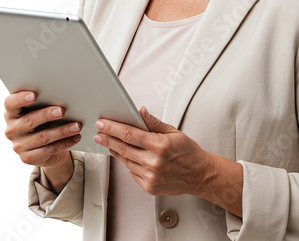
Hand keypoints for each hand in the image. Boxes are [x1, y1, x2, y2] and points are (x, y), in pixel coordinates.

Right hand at [3, 90, 81, 168]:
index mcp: (10, 114)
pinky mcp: (28, 157)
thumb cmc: (40, 123)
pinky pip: (49, 149)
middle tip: (61, 111)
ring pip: (42, 137)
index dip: (20, 99)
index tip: (34, 95)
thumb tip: (61, 95)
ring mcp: (18, 145)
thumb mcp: (36, 112)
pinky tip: (75, 137)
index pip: (10, 104)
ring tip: (76, 126)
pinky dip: (65, 143)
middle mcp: (11, 130)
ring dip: (62, 131)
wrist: (42, 149)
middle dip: (46, 115)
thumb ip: (41, 104)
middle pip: (28, 121)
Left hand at [93, 106, 214, 197]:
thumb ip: (153, 122)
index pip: (129, 134)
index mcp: (159, 145)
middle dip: (107, 139)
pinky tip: (127, 156)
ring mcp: (151, 176)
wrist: (200, 175)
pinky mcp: (149, 187)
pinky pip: (132, 172)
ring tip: (109, 142)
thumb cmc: (188, 152)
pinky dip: (128, 163)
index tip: (102, 123)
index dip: (112, 128)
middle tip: (98, 133)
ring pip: (125, 161)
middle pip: (122, 148)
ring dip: (115, 151)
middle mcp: (154, 162)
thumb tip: (140, 111)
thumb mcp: (173, 132)